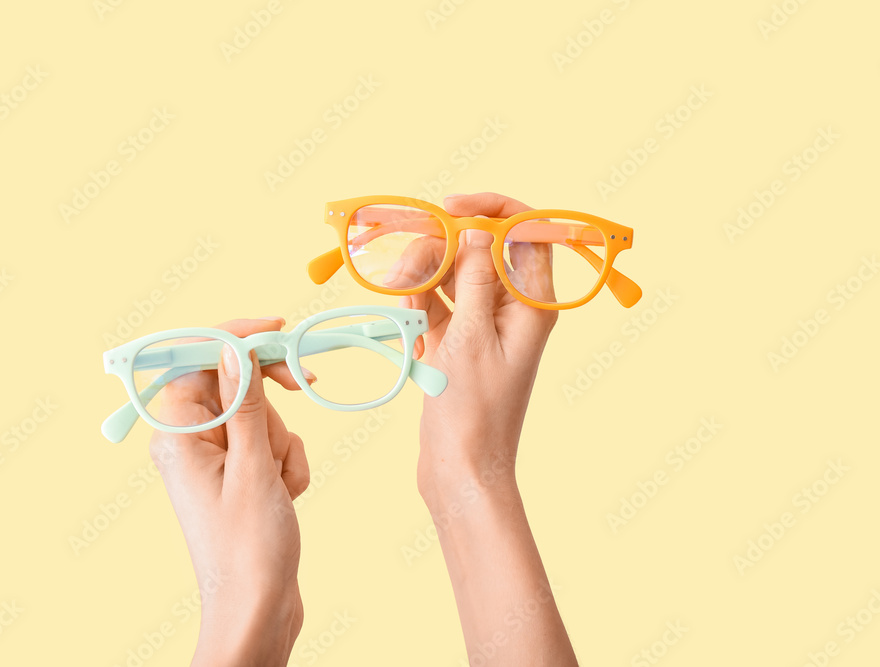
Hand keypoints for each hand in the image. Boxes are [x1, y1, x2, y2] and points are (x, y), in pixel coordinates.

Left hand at [148, 317, 310, 666]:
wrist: (258, 610)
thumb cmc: (247, 549)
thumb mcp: (253, 466)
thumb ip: (246, 402)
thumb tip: (233, 348)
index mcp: (177, 434)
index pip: (198, 360)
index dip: (235, 337)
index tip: (277, 329)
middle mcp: (190, 442)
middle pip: (236, 385)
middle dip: (270, 402)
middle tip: (307, 384)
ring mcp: (215, 460)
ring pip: (260, 416)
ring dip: (282, 442)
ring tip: (280, 483)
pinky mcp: (237, 476)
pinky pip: (269, 444)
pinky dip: (286, 462)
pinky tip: (287, 494)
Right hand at [400, 193, 576, 665]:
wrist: (459, 470)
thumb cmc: (473, 411)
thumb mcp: (472, 337)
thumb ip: (475, 278)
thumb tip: (480, 231)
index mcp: (533, 305)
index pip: (527, 233)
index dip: (493, 211)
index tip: (451, 208)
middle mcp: (512, 310)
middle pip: (480, 251)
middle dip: (441, 248)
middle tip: (407, 263)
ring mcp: (482, 326)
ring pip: (453, 275)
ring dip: (422, 275)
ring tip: (397, 293)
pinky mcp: (456, 341)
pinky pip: (437, 303)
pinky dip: (419, 301)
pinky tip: (403, 311)